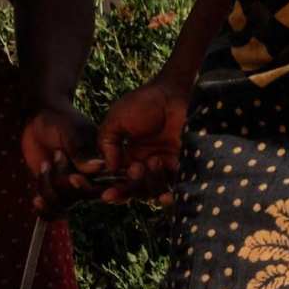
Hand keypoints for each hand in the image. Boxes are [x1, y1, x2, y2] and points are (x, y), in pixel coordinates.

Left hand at [19, 102, 96, 211]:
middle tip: (54, 159)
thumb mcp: (70, 131)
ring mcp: (71, 186)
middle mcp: (89, 178)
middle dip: (64, 183)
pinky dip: (44, 210)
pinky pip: (53, 210)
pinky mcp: (54, 191)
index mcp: (101, 162)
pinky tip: (36, 199)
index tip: (74, 177)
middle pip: (82, 197)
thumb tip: (99, 167)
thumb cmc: (58, 120)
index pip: (105, 186)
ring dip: (48, 187)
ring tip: (44, 164)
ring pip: (64, 205)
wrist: (36, 120)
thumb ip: (81, 150)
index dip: (90, 188)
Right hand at [94, 76, 190, 200]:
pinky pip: (175, 186)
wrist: (172, 93)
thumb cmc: (143, 103)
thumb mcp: (116, 120)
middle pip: (136, 190)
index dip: (113, 191)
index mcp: (127, 157)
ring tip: (153, 160)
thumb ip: (107, 143)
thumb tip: (109, 169)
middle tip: (134, 169)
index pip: (119, 181)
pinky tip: (166, 195)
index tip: (106, 195)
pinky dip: (170, 193)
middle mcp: (145, 164)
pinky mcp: (182, 164)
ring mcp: (164, 166)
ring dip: (150, 182)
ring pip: (154, 191)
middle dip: (132, 187)